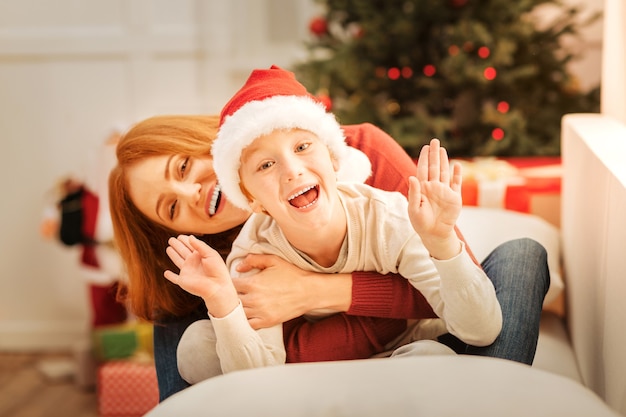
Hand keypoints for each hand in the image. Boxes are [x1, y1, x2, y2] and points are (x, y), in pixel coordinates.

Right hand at [164, 235, 237, 317]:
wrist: (217, 287)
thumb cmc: (217, 270)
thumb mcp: (211, 254)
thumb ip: (200, 245)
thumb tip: (190, 237)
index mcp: (200, 255)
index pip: (191, 246)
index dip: (185, 240)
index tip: (180, 236)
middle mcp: (193, 262)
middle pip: (183, 251)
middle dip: (177, 245)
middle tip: (171, 239)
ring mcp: (188, 272)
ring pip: (178, 261)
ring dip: (173, 255)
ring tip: (168, 248)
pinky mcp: (183, 281)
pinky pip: (174, 279)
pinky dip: (170, 276)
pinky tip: (166, 273)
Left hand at [233, 254, 351, 328]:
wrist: (309, 291)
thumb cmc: (292, 274)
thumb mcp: (273, 260)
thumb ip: (254, 260)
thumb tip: (238, 268)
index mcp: (253, 283)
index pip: (229, 284)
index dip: (228, 284)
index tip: (230, 283)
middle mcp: (253, 299)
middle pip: (231, 300)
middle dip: (229, 297)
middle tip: (231, 295)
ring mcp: (259, 312)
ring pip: (237, 314)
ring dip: (235, 309)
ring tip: (237, 305)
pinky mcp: (266, 322)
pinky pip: (248, 325)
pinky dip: (244, 321)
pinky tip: (246, 316)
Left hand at [408, 138, 462, 259]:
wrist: (434, 234)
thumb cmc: (420, 223)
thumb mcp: (414, 208)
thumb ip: (413, 192)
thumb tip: (412, 176)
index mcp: (422, 188)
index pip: (422, 170)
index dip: (423, 158)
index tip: (425, 147)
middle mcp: (433, 187)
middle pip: (433, 167)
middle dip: (434, 154)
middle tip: (434, 141)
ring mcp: (444, 191)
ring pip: (444, 172)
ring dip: (444, 161)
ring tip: (442, 149)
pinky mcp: (454, 197)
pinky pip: (456, 183)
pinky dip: (457, 174)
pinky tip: (456, 165)